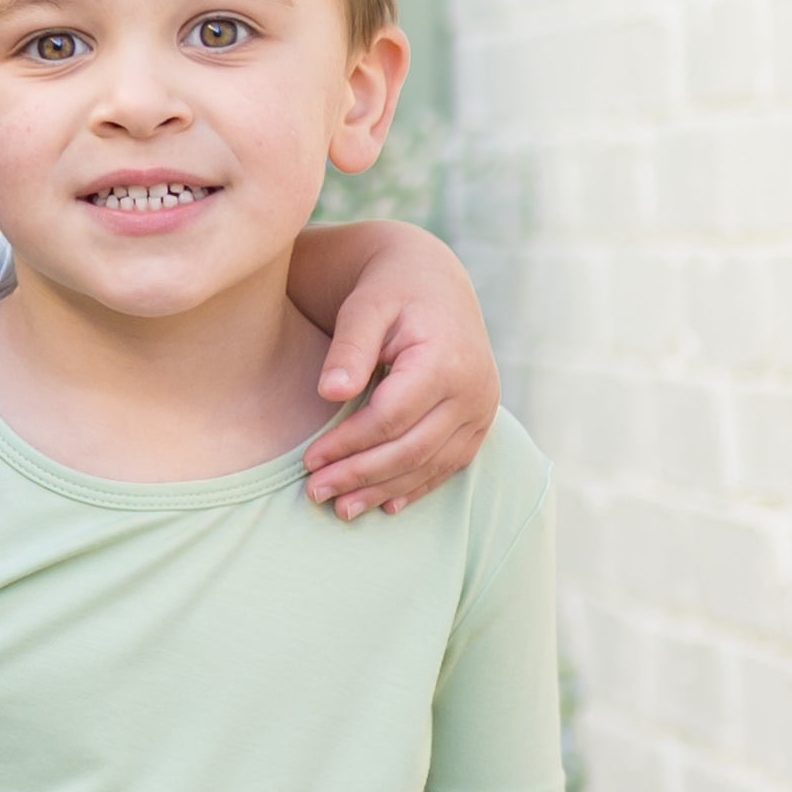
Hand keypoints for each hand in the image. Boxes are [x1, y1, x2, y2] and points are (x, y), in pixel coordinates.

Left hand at [302, 233, 498, 517]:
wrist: (433, 283)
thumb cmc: (389, 292)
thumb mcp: (364, 307)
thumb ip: (349, 347)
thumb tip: (330, 391)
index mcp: (446, 360)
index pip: (391, 417)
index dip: (348, 444)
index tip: (309, 460)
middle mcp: (473, 389)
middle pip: (412, 448)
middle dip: (360, 475)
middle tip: (315, 492)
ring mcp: (481, 409)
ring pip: (431, 463)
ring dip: (384, 490)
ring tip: (341, 508)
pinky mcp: (479, 422)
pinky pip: (448, 464)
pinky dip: (415, 487)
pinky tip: (385, 506)